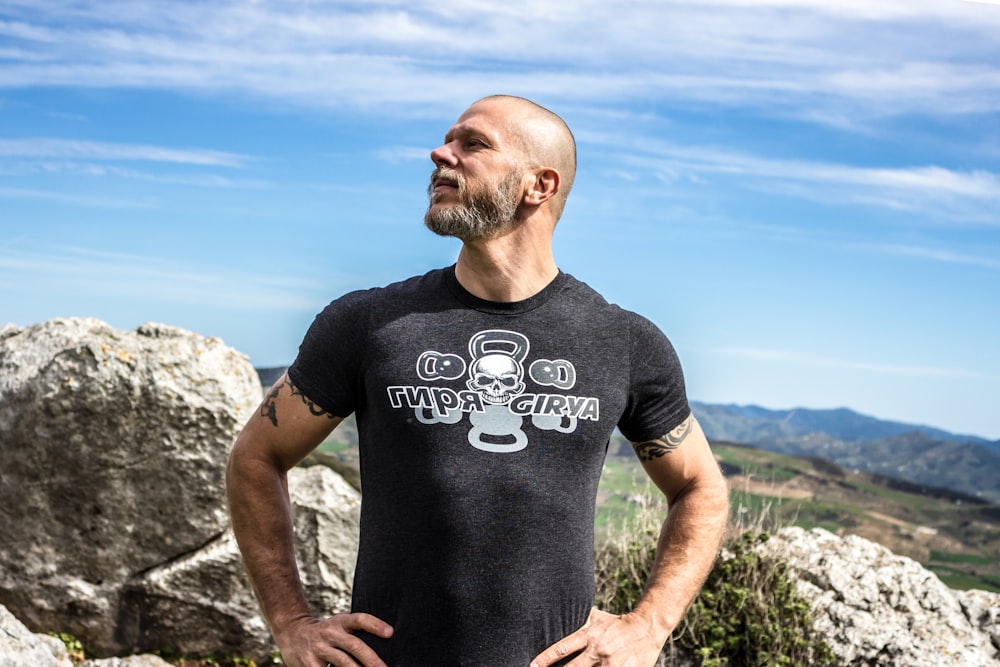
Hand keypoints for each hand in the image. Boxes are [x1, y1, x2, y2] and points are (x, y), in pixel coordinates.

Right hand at [276, 612, 393, 666]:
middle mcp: (331, 633)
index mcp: (341, 622)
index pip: (360, 619)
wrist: (292, 634)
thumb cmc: (325, 634)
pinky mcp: (309, 663)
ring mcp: (319, 648)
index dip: (375, 624)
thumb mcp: (339, 626)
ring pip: (342, 661)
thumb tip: (382, 649)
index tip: (390, 632)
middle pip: (354, 644)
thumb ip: (355, 633)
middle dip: (370, 658)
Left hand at [530, 608, 664, 666]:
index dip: (546, 658)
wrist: (647, 627)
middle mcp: (598, 650)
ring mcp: (611, 664)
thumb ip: (579, 622)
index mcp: (590, 635)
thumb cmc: (617, 623)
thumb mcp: (597, 618)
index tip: (532, 666)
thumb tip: (558, 614)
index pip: (563, 648)